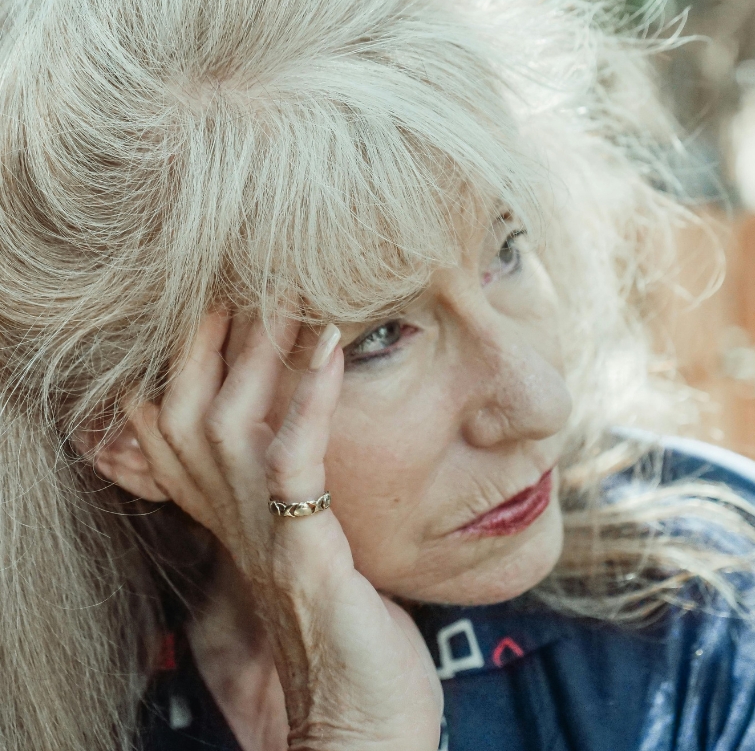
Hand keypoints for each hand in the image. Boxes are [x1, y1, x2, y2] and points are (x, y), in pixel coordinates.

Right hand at [132, 312, 442, 749]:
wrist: (354, 722)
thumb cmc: (343, 628)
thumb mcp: (305, 544)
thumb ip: (293, 488)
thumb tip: (310, 428)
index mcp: (228, 509)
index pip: (180, 414)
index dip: (192, 352)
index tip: (222, 290)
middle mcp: (227, 516)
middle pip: (194, 404)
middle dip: (217, 333)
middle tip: (254, 268)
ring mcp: (261, 533)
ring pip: (234, 419)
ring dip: (264, 351)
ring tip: (293, 290)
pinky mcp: (303, 552)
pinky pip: (295, 459)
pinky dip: (311, 399)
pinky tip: (333, 349)